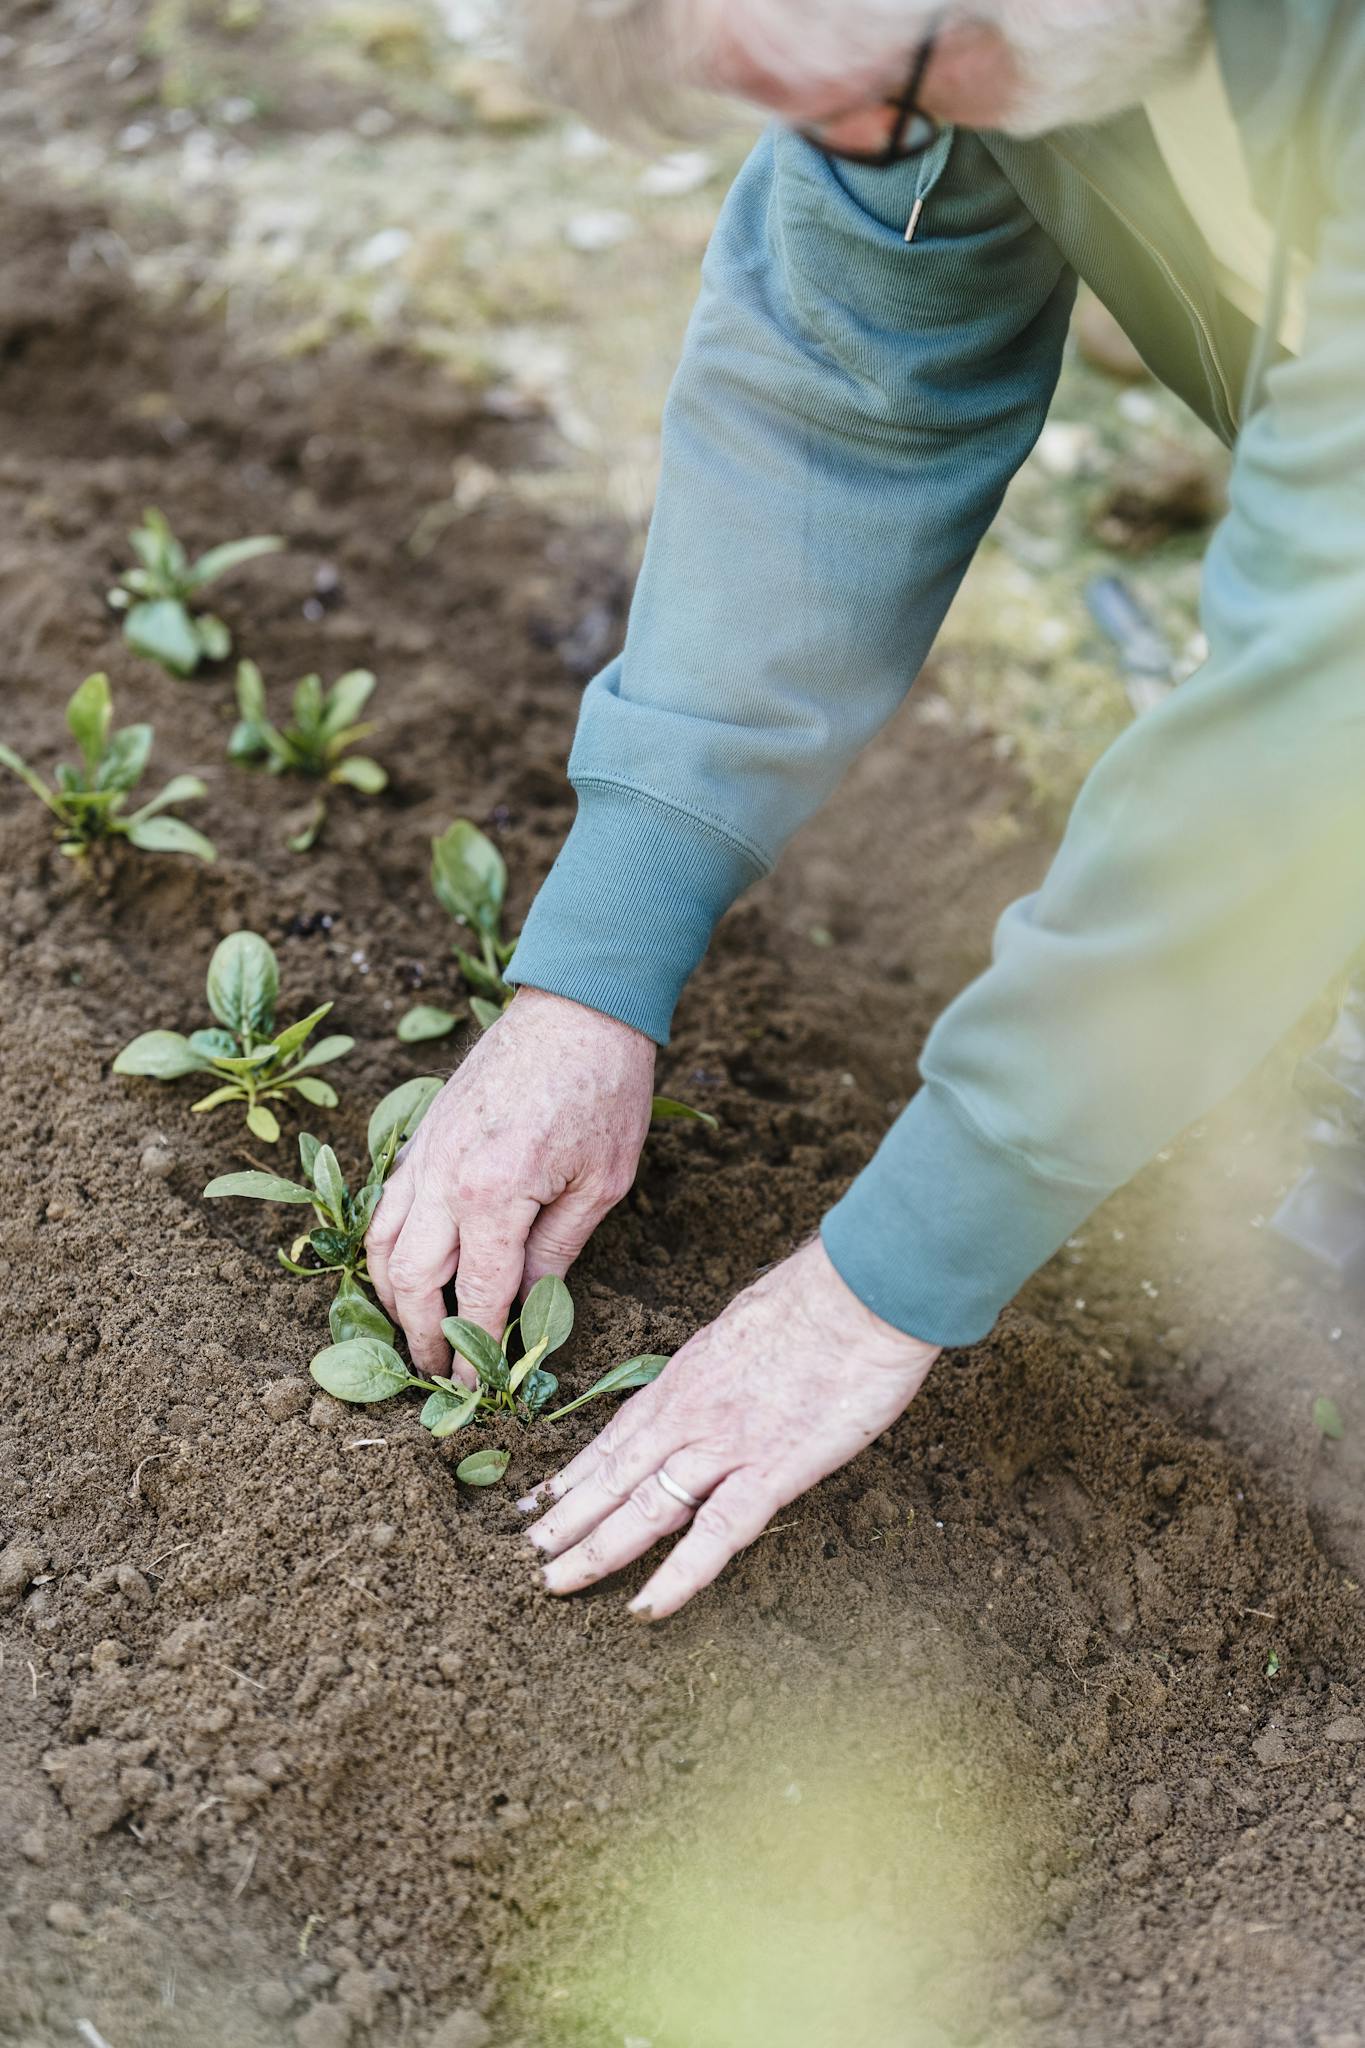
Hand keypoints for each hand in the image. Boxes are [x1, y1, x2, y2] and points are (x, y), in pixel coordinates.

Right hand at [366, 988, 655, 1378]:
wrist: (578, 1006)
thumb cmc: (604, 1089)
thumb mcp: (603, 1183)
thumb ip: (558, 1250)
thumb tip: (529, 1306)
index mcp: (495, 1196)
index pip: (475, 1296)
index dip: (476, 1350)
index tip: (478, 1390)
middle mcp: (444, 1179)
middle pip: (409, 1280)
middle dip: (419, 1336)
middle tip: (435, 1373)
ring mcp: (424, 1153)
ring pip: (381, 1243)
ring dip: (390, 1296)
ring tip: (412, 1331)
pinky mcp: (420, 1134)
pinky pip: (386, 1204)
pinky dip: (386, 1245)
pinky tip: (405, 1267)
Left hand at [522, 1237, 940, 1617]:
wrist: (863, 1290)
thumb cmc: (819, 1299)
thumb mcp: (746, 1326)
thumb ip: (723, 1364)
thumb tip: (719, 1377)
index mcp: (685, 1378)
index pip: (615, 1437)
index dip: (575, 1473)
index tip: (538, 1500)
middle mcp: (690, 1414)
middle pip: (613, 1476)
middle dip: (564, 1518)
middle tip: (522, 1554)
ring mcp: (725, 1445)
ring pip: (644, 1507)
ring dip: (595, 1549)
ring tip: (552, 1582)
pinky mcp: (772, 1470)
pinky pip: (716, 1534)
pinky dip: (677, 1575)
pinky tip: (645, 1607)